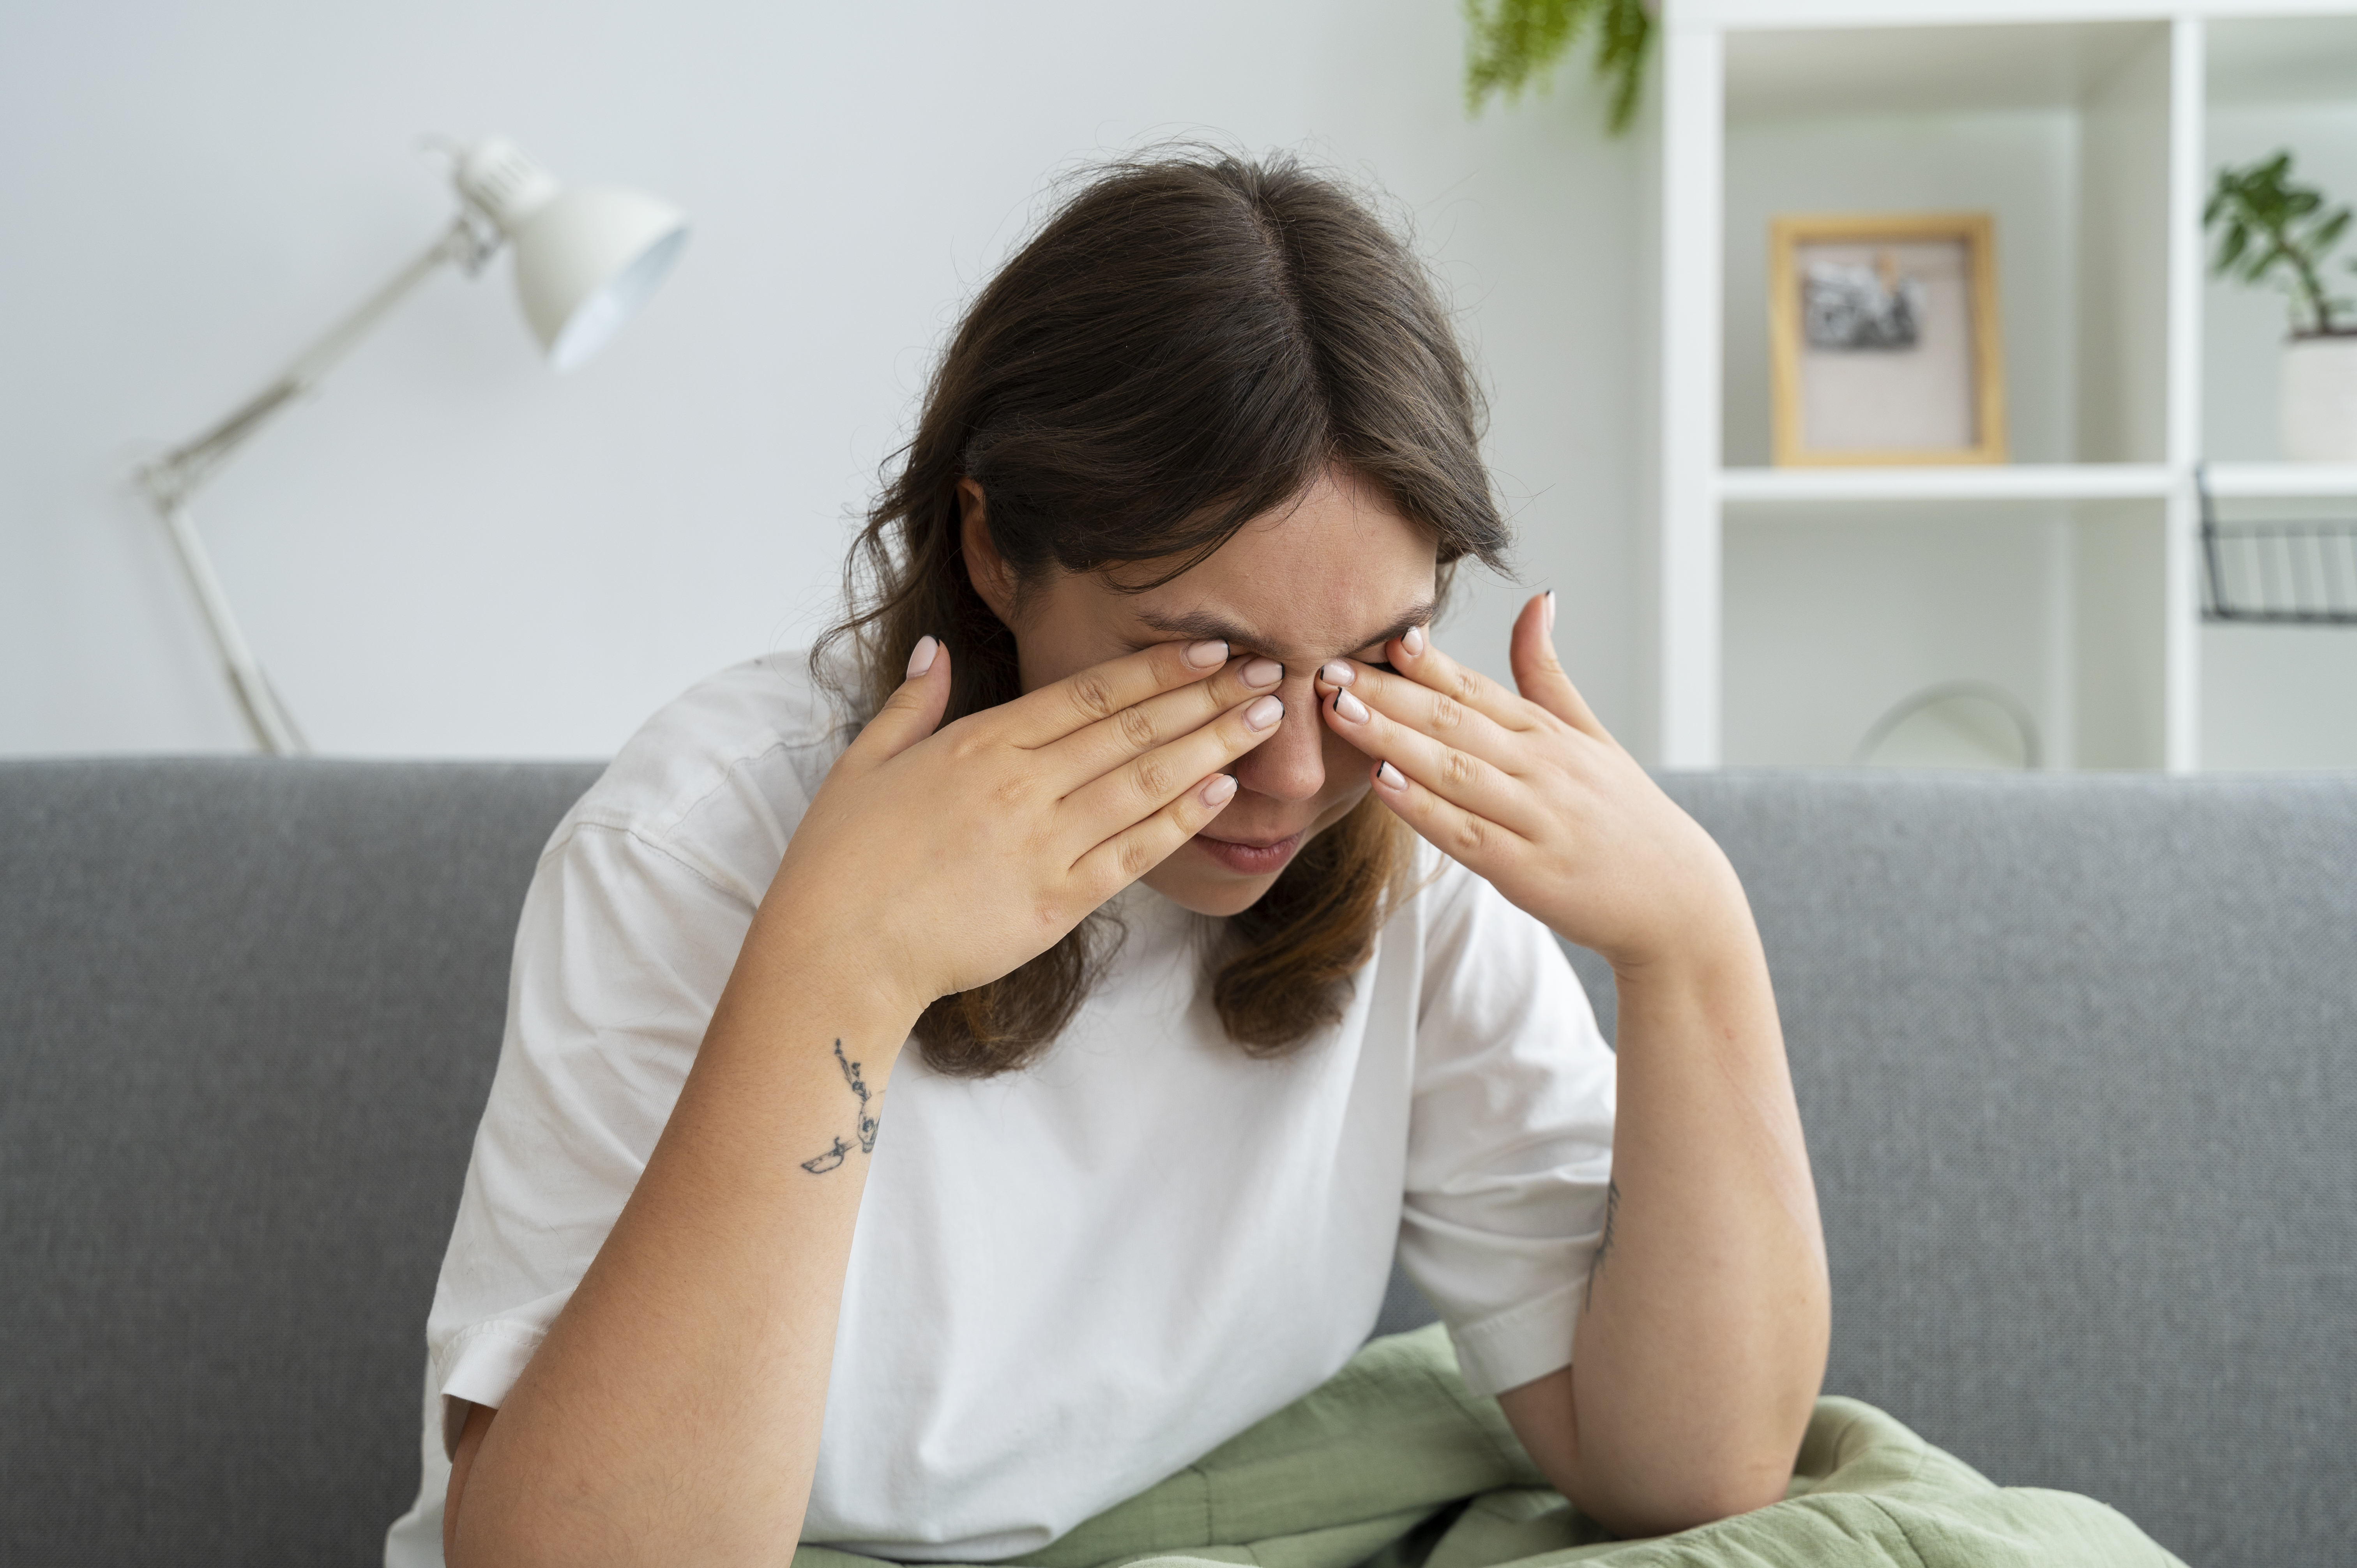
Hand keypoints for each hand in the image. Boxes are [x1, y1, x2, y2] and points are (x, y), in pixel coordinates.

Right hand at [767, 637, 1285, 1018]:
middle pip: (1134, 729)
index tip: (1211, 647)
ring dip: (1214, 745)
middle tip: (1271, 671)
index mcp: (981, 742)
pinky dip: (1181, 820)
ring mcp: (1043, 845)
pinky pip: (1133, 854)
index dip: (1158, 668)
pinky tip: (1222, 791)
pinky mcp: (1055, 903)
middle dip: (1210, 696)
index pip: (1089, 693)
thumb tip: (935, 650)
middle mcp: (1022, 785)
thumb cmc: (839, 861)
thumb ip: (911, 703)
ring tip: (1267, 719)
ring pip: (1147, 783)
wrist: (836, 953)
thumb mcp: (862, 763)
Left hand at [1317, 594, 1743, 973]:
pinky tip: (1381, 783)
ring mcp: (1535, 818)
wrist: (1678, 901)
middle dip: (1386, 692)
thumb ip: (1548, 674)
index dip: (1423, 661)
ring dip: (1392, 738)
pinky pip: (1465, 834)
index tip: (1376, 632)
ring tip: (1339, 710)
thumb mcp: (1592, 735)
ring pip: (1452, 770)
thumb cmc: (1626, 816)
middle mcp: (1541, 767)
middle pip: (1452, 720)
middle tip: (1327, 666)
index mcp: (1547, 733)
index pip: (1476, 686)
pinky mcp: (1527, 871)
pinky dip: (1421, 807)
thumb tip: (1537, 599)